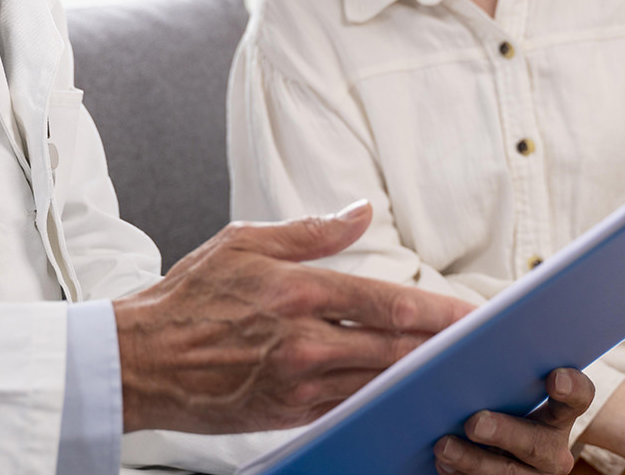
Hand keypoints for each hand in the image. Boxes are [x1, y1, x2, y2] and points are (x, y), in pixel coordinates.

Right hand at [112, 200, 473, 433]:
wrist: (143, 358)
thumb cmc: (190, 295)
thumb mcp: (244, 241)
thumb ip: (311, 230)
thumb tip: (361, 212)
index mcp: (296, 291)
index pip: (385, 302)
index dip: (436, 310)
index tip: (471, 312)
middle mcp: (303, 341)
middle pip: (394, 348)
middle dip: (443, 346)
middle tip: (481, 344)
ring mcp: (298, 383)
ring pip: (378, 381)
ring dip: (420, 374)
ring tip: (457, 365)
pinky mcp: (288, 412)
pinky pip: (349, 405)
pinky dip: (381, 396)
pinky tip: (403, 389)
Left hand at [432, 368, 593, 473]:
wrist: (496, 444)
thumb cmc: (498, 396)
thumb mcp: (507, 381)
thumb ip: (500, 360)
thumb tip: (463, 335)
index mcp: (559, 412)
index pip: (578, 396)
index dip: (572, 388)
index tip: (556, 378)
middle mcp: (552, 447)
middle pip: (536, 443)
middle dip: (503, 433)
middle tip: (474, 423)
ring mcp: (532, 473)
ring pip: (508, 473)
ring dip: (472, 461)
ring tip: (443, 446)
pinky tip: (443, 463)